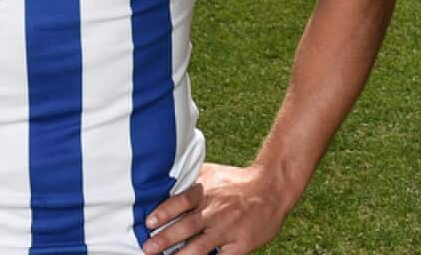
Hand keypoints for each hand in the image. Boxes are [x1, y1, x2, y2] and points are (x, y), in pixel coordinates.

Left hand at [142, 163, 288, 254]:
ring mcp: (228, 229)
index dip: (164, 212)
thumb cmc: (236, 181)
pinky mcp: (241, 244)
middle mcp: (216, 211)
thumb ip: (189, 179)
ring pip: (201, 246)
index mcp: (206, 192)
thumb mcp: (211, 173)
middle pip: (188, 226)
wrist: (271, 188)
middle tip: (149, 248)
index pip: (181, 201)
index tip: (149, 223)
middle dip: (166, 238)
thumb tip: (162, 181)